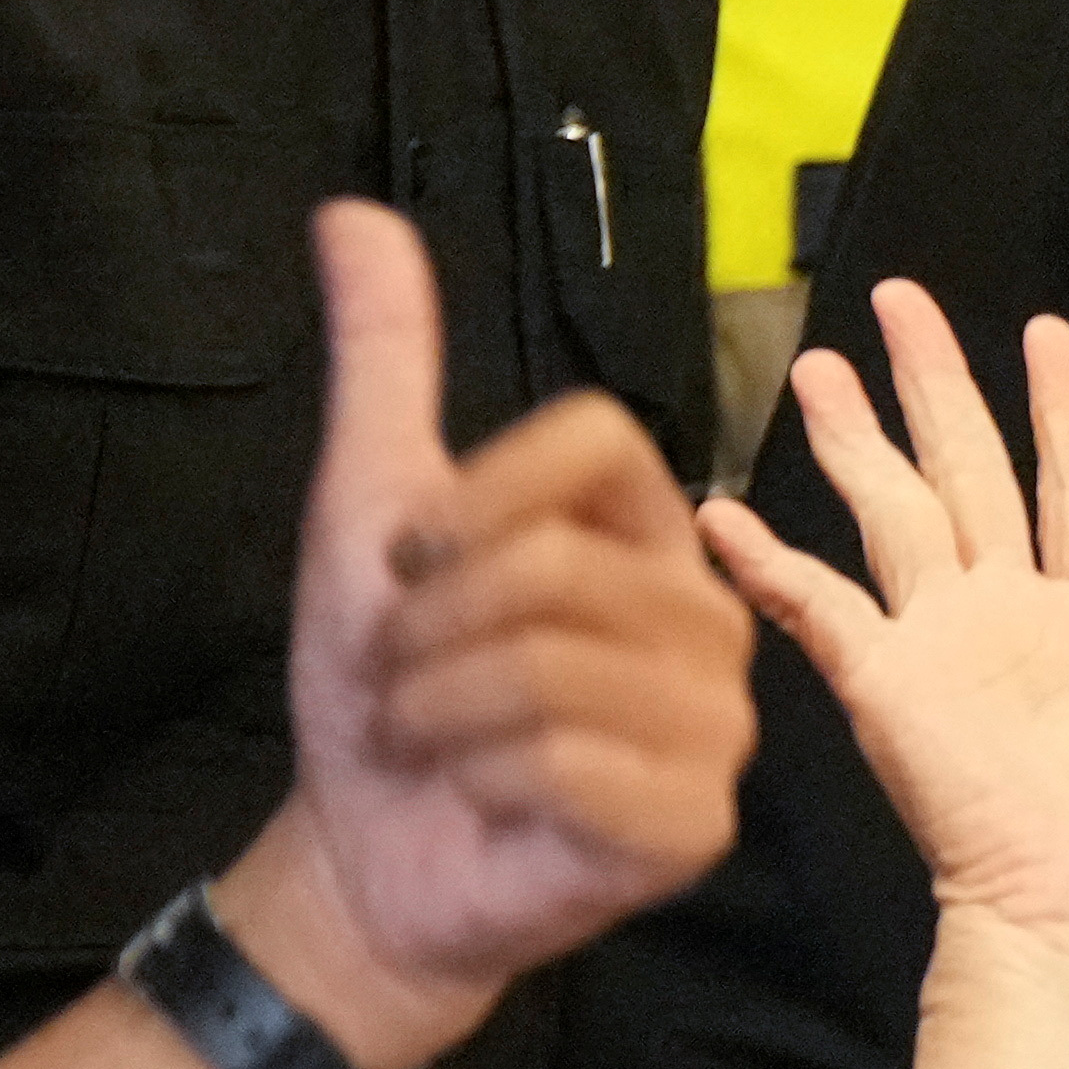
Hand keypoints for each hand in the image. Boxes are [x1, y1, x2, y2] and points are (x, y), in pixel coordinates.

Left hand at [236, 201, 755, 1068]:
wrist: (372, 858)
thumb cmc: (390, 693)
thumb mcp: (371, 511)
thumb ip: (387, 367)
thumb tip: (351, 210)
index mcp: (651, 529)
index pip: (599, 439)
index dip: (477, 496)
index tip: (415, 562)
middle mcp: (707, 616)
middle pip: (553, 564)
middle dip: (427, 631)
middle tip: (406, 680)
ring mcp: (717, 725)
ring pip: (550, 669)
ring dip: (437, 709)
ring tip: (433, 740)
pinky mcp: (694, 822)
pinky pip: (566, 766)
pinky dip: (480, 781)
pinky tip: (482, 801)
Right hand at [704, 281, 1068, 1026]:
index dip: (1062, 411)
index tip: (1044, 332)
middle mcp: (1015, 621)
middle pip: (970, 472)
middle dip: (935, 386)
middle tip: (901, 304)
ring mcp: (946, 649)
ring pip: (895, 510)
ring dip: (859, 436)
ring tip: (819, 362)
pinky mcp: (889, 688)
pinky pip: (820, 609)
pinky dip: (770, 564)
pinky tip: (720, 513)